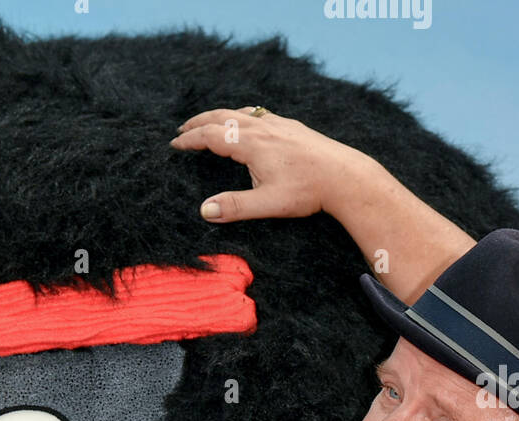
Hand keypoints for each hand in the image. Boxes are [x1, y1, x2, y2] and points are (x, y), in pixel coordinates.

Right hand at [169, 107, 367, 222]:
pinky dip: (242, 115)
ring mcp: (279, 124)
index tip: (174, 144)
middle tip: (182, 129)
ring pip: (241, 112)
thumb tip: (204, 210)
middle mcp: (263, 127)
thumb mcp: (268, 204)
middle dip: (199, 122)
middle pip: (223, 117)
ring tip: (209, 124)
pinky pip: (259, 113)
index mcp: (252, 144)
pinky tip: (247, 123)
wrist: (344, 176)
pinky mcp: (292, 127)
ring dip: (220, 117)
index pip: (211, 136)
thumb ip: (234, 207)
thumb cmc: (307, 191)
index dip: (190, 139)